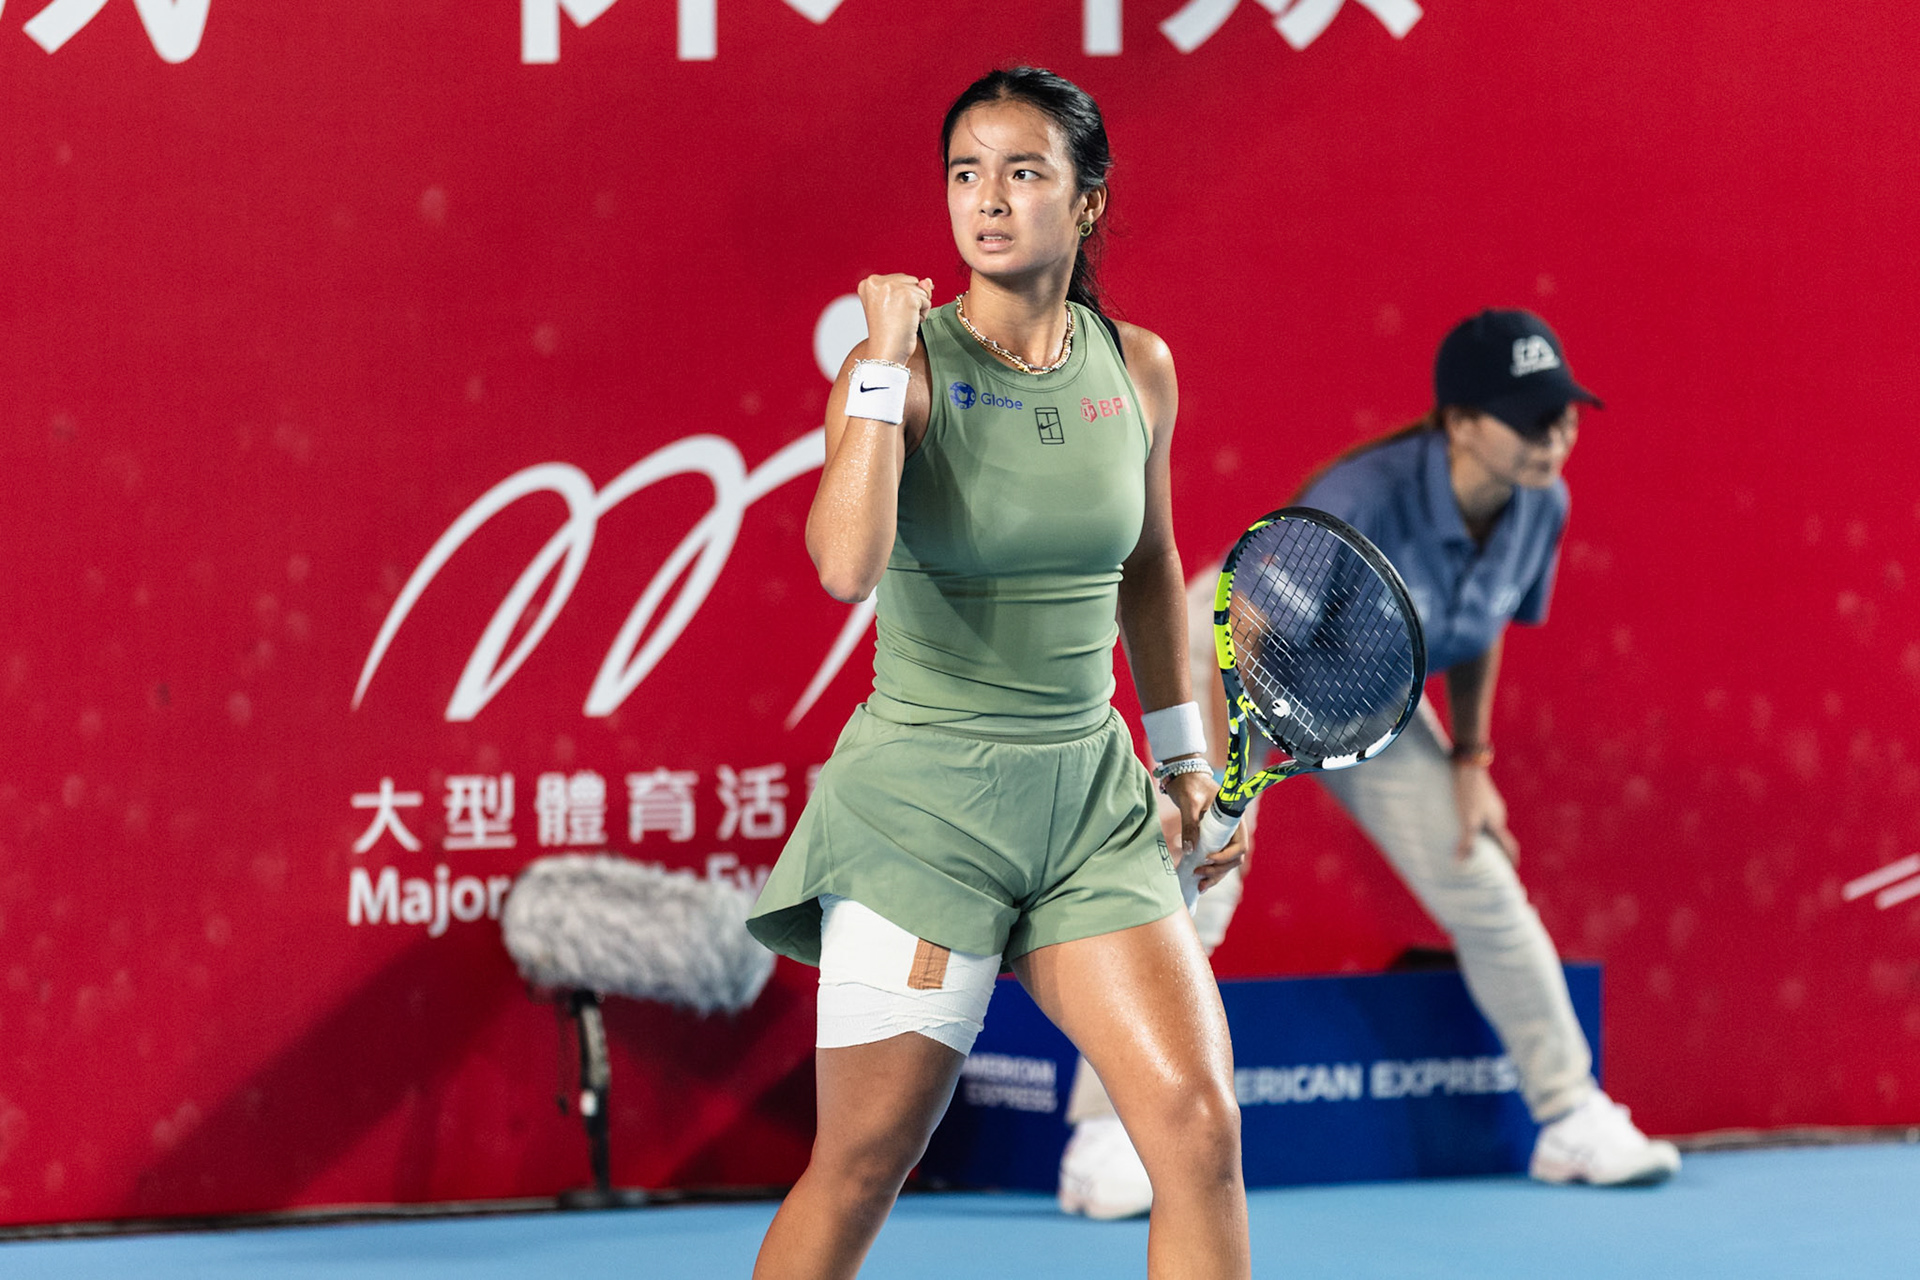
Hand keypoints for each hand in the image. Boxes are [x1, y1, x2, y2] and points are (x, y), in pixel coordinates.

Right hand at [856, 274, 934, 365]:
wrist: (885, 353)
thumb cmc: (889, 334)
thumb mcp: (897, 305)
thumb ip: (913, 288)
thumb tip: (928, 281)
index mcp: (868, 283)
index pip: (899, 280)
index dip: (900, 300)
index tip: (887, 314)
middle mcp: (876, 281)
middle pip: (911, 282)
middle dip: (910, 301)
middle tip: (894, 318)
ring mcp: (891, 287)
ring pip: (920, 290)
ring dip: (916, 309)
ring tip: (901, 321)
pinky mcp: (907, 295)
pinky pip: (926, 300)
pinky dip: (922, 315)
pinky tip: (908, 324)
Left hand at [1161, 766, 1246, 891]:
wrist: (1185, 776)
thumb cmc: (1190, 785)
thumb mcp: (1189, 803)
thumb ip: (1190, 824)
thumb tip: (1190, 849)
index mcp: (1233, 819)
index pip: (1239, 845)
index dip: (1226, 857)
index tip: (1207, 858)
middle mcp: (1232, 830)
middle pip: (1234, 858)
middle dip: (1219, 870)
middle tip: (1199, 874)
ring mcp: (1224, 836)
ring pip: (1227, 863)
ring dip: (1215, 875)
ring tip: (1200, 885)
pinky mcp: (1214, 840)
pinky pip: (1217, 860)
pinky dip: (1211, 871)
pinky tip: (1200, 881)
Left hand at [1452, 762, 1518, 864]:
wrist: (1468, 763)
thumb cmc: (1467, 793)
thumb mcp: (1466, 820)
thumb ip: (1466, 841)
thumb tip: (1461, 863)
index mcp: (1497, 823)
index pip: (1508, 847)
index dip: (1510, 861)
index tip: (1511, 872)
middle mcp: (1498, 814)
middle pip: (1500, 837)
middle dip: (1497, 850)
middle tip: (1491, 862)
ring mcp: (1492, 803)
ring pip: (1491, 824)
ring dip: (1487, 836)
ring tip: (1476, 844)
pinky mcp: (1483, 795)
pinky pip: (1483, 814)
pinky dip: (1479, 824)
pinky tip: (1467, 823)